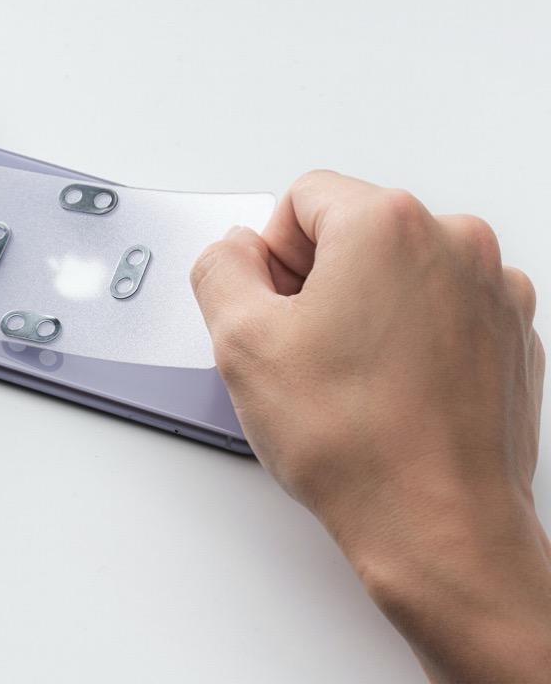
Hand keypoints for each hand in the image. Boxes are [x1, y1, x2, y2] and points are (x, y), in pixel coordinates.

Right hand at [192, 171, 550, 682]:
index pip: (302, 199)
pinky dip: (407, 331)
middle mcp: (454, 241)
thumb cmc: (357, 444)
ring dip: (362, 306)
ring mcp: (492, 287)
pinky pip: (437, 304)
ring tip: (349, 374)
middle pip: (352, 230)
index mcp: (387, 224)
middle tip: (305, 346)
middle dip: (315, 279)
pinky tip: (388, 386)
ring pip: (395, 269)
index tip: (275, 305)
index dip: (271, 255)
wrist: (440, 528)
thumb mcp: (241, 341)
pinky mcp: (508, 330)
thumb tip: (234, 252)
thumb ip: (220, 269)